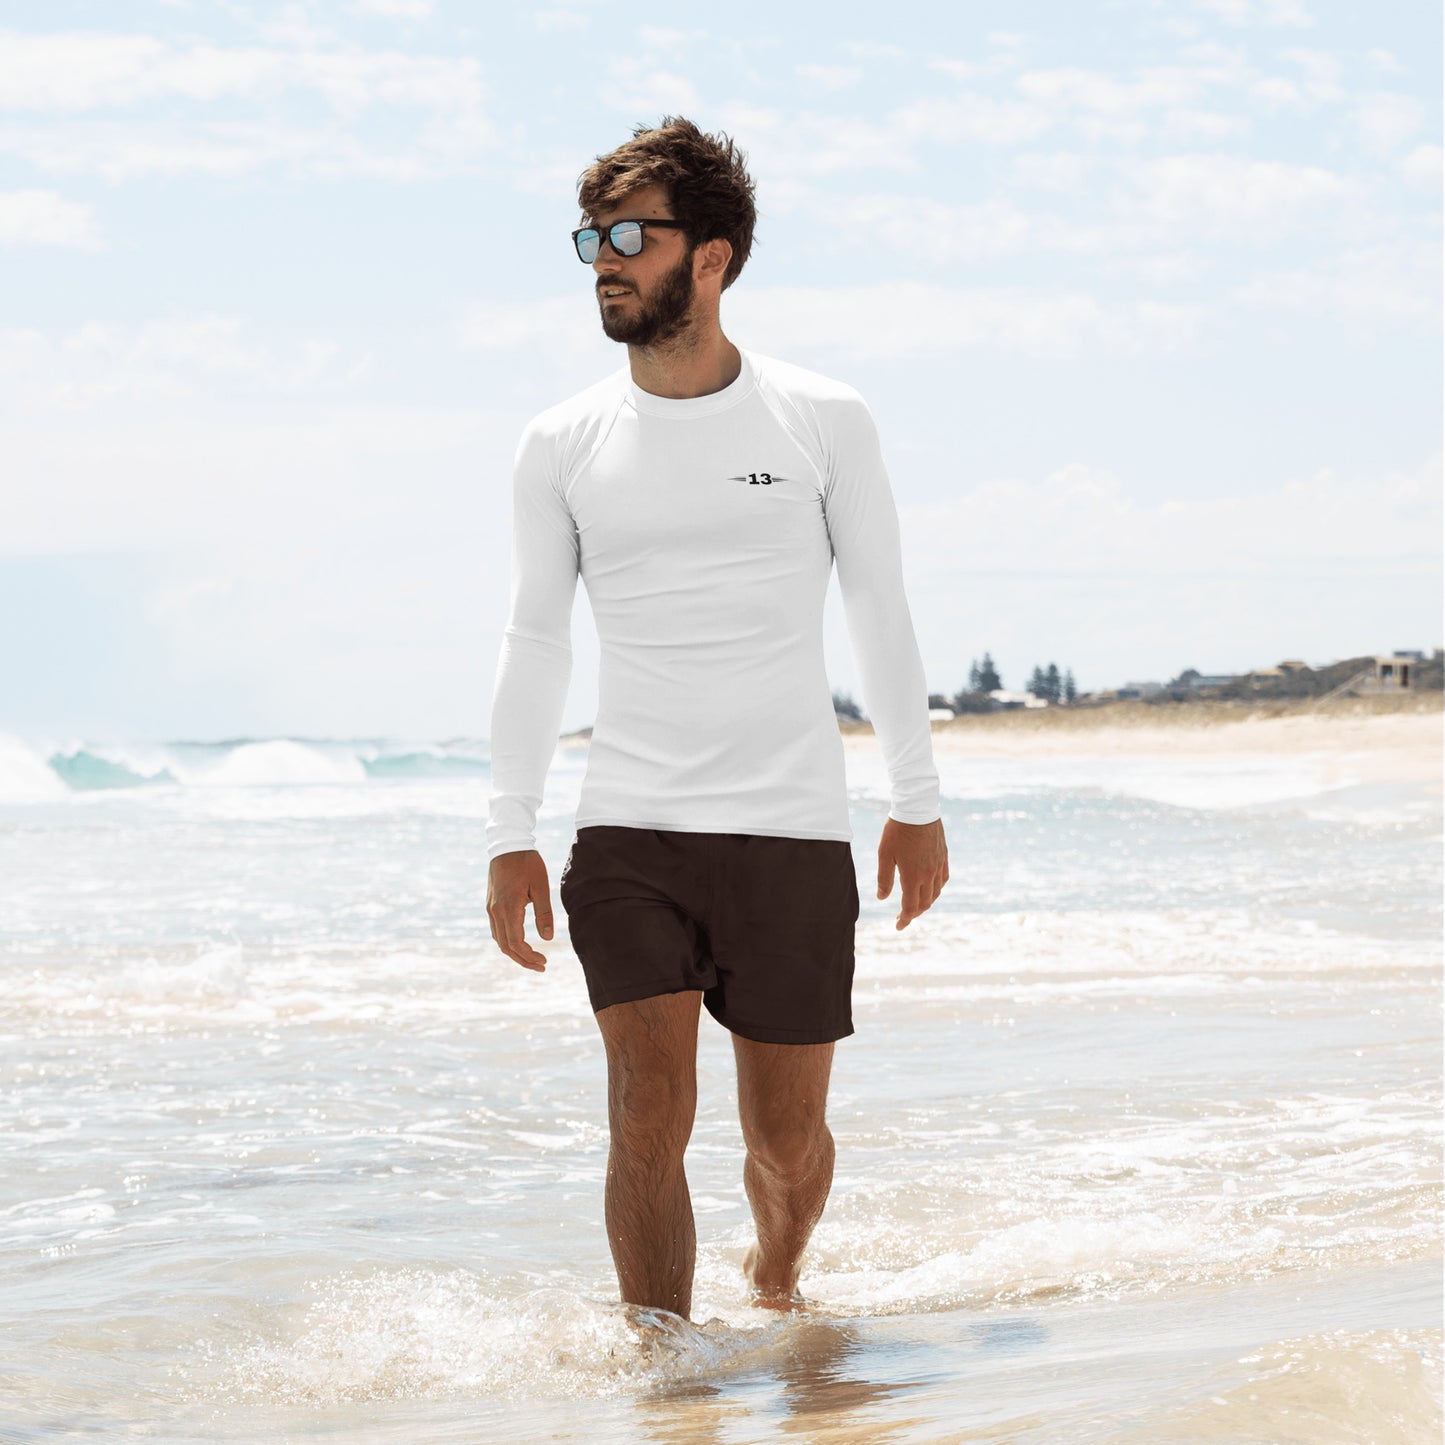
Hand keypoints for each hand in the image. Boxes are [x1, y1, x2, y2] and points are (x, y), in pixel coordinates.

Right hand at [487, 849, 553, 971]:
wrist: (507, 845)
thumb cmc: (527, 863)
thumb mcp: (541, 887)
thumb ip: (544, 913)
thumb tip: (548, 939)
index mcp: (509, 908)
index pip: (516, 943)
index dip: (529, 957)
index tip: (544, 962)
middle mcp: (496, 911)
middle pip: (506, 947)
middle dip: (523, 960)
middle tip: (541, 966)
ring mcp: (491, 908)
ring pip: (499, 940)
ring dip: (515, 953)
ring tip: (532, 958)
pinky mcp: (491, 904)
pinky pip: (496, 930)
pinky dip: (507, 941)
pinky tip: (520, 943)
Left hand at [876, 817, 947, 929]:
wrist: (918, 809)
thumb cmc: (897, 831)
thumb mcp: (884, 854)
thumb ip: (884, 878)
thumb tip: (882, 898)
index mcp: (912, 876)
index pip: (910, 907)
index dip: (904, 919)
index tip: (898, 926)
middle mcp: (928, 875)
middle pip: (924, 904)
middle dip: (913, 914)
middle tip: (902, 917)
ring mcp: (938, 866)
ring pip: (935, 893)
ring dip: (925, 903)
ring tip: (915, 905)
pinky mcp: (944, 857)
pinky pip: (943, 880)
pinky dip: (936, 889)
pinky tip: (930, 888)